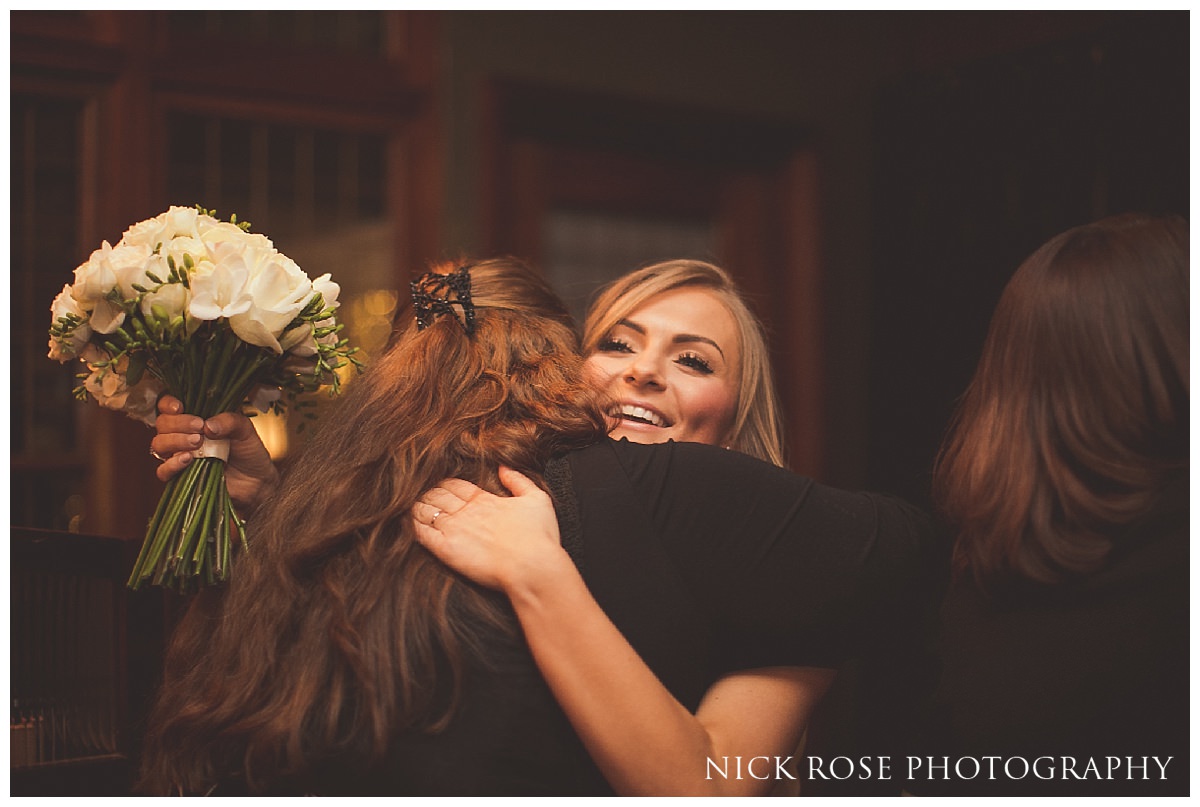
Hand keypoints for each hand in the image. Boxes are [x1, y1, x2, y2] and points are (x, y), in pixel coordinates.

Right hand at [149, 395, 278, 512]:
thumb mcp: (245, 430)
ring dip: (175, 441)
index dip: (168, 403)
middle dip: (178, 423)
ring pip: (159, 445)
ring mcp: (179, 455)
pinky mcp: (180, 476)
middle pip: (162, 424)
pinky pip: (163, 471)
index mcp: (195, 417)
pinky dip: (172, 464)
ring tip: (197, 443)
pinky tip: (188, 459)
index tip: (180, 407)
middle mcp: (182, 434)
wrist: (256, 481)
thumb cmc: (248, 451)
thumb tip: (208, 425)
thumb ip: (229, 421)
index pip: (168, 406)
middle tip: (199, 427)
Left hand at [412, 467, 571, 593]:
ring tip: (408, 508)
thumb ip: (518, 480)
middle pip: (436, 495)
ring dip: (416, 508)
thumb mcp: (537, 499)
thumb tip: (503, 467)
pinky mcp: (446, 550)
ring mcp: (454, 529)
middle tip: (417, 496)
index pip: (453, 485)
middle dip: (426, 494)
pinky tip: (406, 524)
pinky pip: (421, 533)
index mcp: (484, 499)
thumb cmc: (538, 537)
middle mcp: (465, 511)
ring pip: (425, 511)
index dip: (443, 484)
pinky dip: (412, 526)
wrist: (532, 567)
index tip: (436, 486)